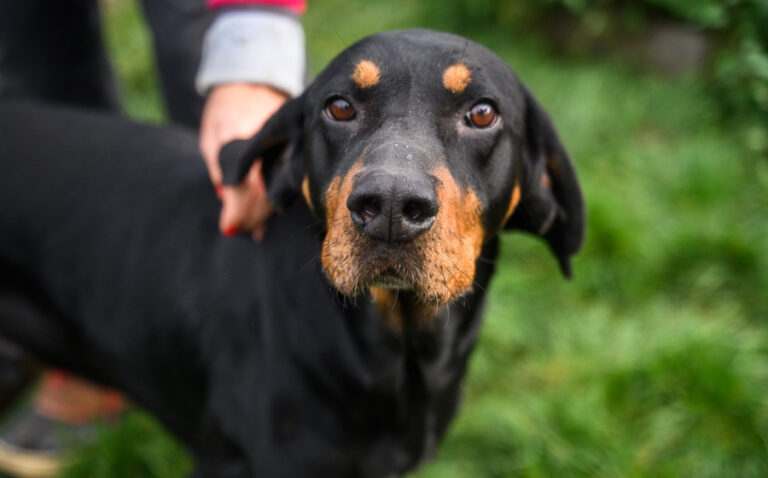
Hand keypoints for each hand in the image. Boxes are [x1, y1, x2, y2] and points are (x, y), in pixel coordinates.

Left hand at [199, 83, 287, 239]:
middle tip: (237, 231)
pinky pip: (290, 178)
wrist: (253, 76)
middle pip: (267, 191)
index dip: (238, 209)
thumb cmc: (226, 105)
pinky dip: (279, 197)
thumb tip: (224, 194)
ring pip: (282, 187)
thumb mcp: (213, 132)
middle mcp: (275, 142)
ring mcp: (290, 144)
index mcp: (249, 137)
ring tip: (253, 231)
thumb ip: (218, 163)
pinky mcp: (297, 147)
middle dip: (252, 216)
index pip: (246, 184)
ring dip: (266, 212)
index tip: (228, 227)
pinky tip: (271, 213)